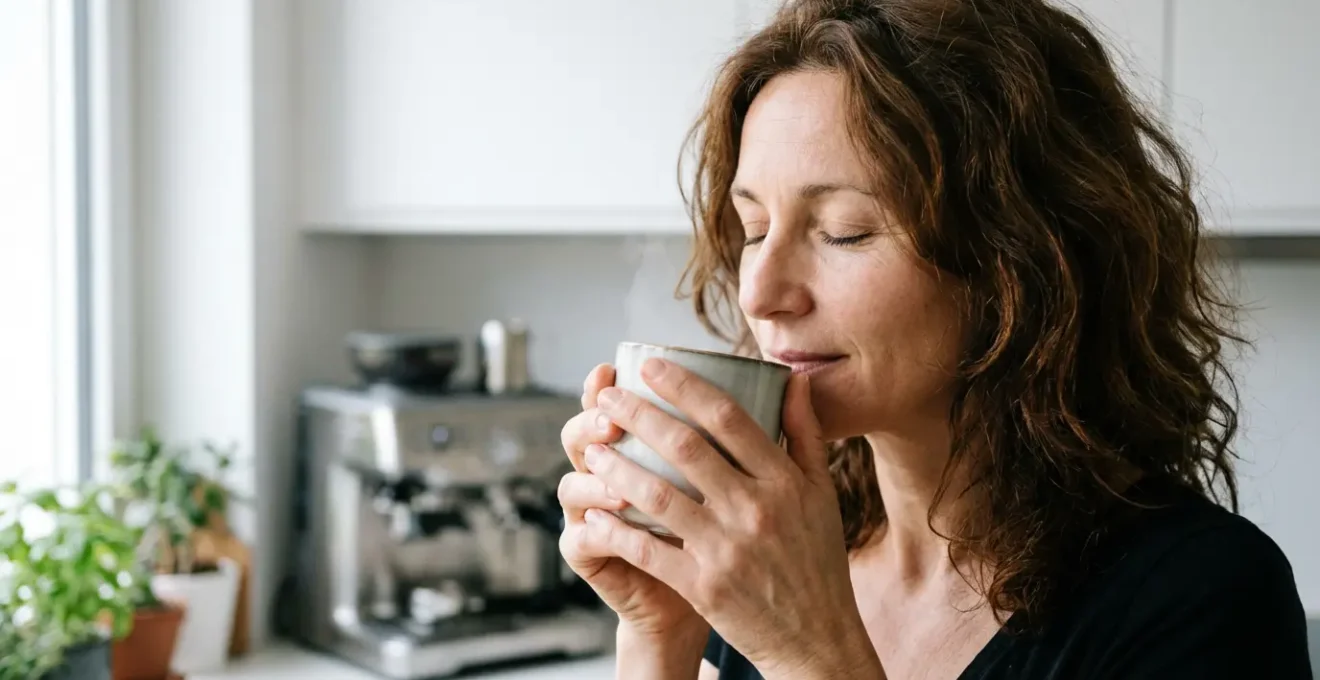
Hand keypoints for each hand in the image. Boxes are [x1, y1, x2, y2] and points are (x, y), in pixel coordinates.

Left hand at [581, 358, 883, 678]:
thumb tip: (792, 377)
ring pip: (658, 496)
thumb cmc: (816, 559)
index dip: (683, 386)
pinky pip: (649, 550)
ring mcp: (728, 550)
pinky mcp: (704, 587)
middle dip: (638, 414)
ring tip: (592, 449)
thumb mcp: (822, 493)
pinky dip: (616, 530)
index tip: (649, 366)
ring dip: (617, 468)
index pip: (728, 417)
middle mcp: (757, 510)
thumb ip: (806, 432)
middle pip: (685, 447)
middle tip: (607, 397)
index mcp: (785, 482)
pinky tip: (593, 514)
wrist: (816, 638)